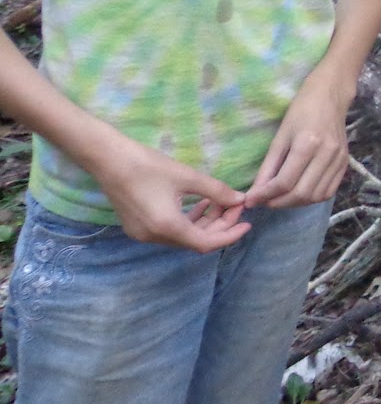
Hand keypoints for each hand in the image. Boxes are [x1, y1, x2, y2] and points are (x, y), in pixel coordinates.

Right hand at [94, 138, 250, 252]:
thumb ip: (217, 191)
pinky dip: (188, 221)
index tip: (248, 223)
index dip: (230, 235)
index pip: (206, 243)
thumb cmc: (149, 166)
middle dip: (220, 225)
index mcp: (168, 228)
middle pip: (195, 240)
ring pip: (183, 236)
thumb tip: (240, 199)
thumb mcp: (188, 177)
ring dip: (204, 222)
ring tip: (220, 202)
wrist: (108, 160)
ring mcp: (143, 234)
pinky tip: (200, 204)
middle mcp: (154, 238)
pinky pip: (170, 231)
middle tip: (235, 204)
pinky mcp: (138, 227)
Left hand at [245, 68, 353, 208]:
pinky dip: (312, 198)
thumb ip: (268, 166)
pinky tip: (300, 193)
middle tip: (265, 201)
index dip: (265, 195)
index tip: (251, 200)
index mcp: (307, 143)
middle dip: (279, 203)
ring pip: (315, 196)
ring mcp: (339, 160)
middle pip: (301, 193)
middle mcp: (326, 154)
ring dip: (295, 203)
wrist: (330, 95)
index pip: (284, 181)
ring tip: (281, 198)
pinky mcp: (346, 163)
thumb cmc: (301, 109)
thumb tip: (256, 193)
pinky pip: (328, 191)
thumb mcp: (280, 136)